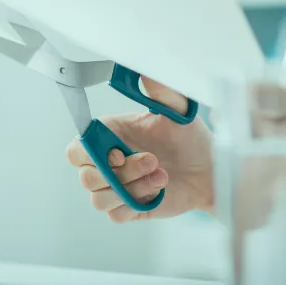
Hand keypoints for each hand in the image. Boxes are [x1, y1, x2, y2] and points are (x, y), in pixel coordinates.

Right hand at [65, 77, 213, 222]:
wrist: (209, 170)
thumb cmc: (191, 137)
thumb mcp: (178, 111)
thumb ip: (160, 90)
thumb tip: (146, 70)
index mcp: (110, 135)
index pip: (76, 148)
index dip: (89, 152)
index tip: (119, 151)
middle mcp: (108, 162)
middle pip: (85, 175)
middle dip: (119, 171)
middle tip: (152, 160)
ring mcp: (116, 187)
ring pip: (98, 197)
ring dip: (130, 187)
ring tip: (160, 174)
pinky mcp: (128, 208)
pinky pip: (114, 214)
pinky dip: (134, 202)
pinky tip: (157, 189)